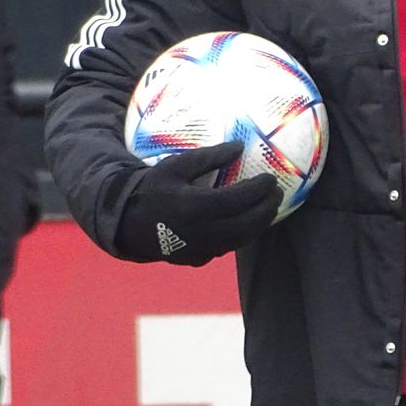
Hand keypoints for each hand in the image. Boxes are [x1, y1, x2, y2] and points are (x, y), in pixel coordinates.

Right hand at [115, 141, 280, 266]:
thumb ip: (209, 157)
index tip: (271, 179)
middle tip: (277, 193)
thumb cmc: (152, 188)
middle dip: (266, 209)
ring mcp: (200, 250)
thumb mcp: (176, 166)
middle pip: (245, 224)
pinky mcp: (198, 259)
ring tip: (269, 207)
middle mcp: (201, 232)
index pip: (237, 200)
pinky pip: (227, 247)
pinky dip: (243, 234)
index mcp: (195, 207)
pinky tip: (248, 221)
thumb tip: (239, 146)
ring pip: (240, 240)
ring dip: (259, 224)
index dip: (258, 190)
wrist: (127, 223)